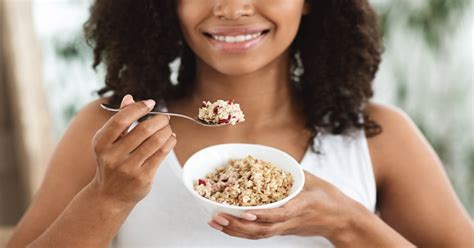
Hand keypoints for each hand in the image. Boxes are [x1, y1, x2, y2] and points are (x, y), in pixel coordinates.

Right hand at [90, 95, 176, 205]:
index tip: (150, 103)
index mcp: (101, 143)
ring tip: (168, 127)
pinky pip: (161, 154)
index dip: (137, 108)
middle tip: (164, 117)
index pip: (121, 120)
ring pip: (155, 142)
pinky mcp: (143, 177)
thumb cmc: (111, 163)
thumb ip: (119, 120)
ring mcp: (128, 168)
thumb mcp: (108, 142)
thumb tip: (129, 97)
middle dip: (158, 120)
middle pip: (143, 130)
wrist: (110, 196)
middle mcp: (113, 156)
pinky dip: (169, 142)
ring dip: (166, 130)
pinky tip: (170, 138)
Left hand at [208, 171, 368, 240]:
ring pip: (259, 235)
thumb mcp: (313, 180)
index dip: (262, 215)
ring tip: (216, 222)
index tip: (244, 212)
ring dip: (235, 230)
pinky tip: (228, 226)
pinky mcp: (283, 230)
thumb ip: (293, 171)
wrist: (341, 220)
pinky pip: (260, 234)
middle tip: (217, 217)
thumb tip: (273, 159)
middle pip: (262, 229)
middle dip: (238, 225)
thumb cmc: (329, 198)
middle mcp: (291, 221)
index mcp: (301, 206)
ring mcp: (286, 228)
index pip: (280, 214)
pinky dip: (243, 231)